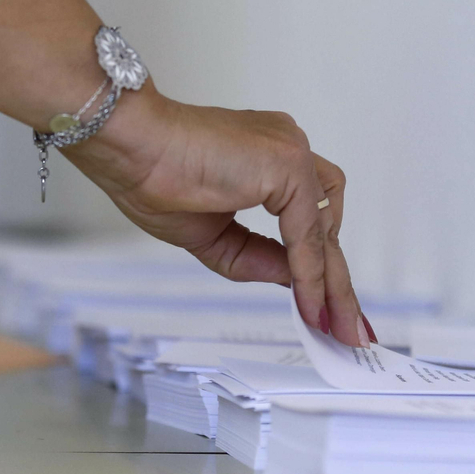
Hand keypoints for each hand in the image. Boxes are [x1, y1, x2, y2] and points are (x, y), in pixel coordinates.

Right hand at [66, 84, 371, 347]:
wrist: (128, 147)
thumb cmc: (151, 176)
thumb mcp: (212, 235)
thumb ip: (256, 257)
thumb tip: (294, 281)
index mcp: (268, 156)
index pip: (308, 214)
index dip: (315, 262)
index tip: (322, 305)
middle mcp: (287, 147)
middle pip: (326, 222)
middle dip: (335, 278)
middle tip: (346, 326)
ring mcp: (291, 152)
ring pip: (325, 227)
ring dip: (330, 279)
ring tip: (334, 324)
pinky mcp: (289, 164)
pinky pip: (307, 232)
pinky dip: (310, 271)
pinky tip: (309, 302)